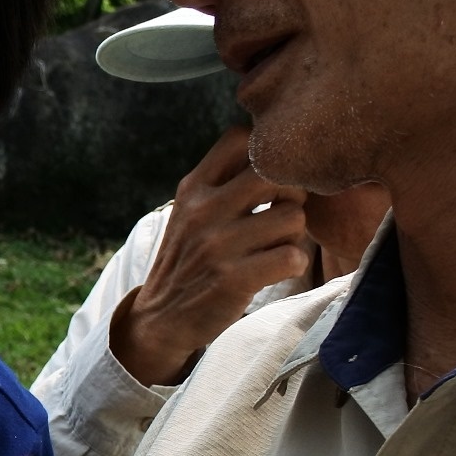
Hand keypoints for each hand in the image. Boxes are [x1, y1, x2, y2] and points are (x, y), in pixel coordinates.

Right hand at [108, 127, 311, 385]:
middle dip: (293, 194)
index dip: (267, 152)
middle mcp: (203, 210)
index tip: (269, 176)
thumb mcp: (191, 211)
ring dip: (294, 235)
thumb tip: (276, 147)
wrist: (161, 317)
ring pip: (293, 218)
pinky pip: (292, 256)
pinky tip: (276, 269)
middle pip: (277, 175)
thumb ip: (223, 181)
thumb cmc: (189, 258)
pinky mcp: (233, 279)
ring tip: (275, 246)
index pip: (239, 137)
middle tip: (282, 213)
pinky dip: (293, 264)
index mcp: (193, 187)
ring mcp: (217, 245)